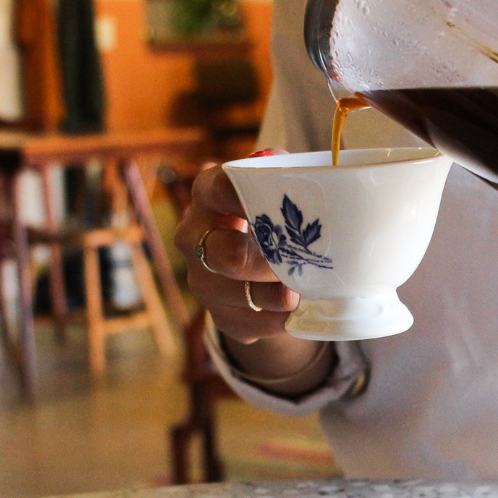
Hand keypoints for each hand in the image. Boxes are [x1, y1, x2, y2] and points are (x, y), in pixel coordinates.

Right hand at [174, 164, 298, 343]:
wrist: (254, 264)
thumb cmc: (269, 214)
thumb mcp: (274, 187)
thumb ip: (284, 172)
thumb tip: (297, 174)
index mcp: (207, 195)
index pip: (222, 189)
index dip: (250, 196)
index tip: (279, 204)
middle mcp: (194, 238)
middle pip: (227, 256)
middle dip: (269, 262)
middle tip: (299, 261)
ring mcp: (203, 282)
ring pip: (244, 296)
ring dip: (279, 296)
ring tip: (304, 290)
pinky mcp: (220, 317)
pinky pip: (253, 325)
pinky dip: (281, 321)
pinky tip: (298, 311)